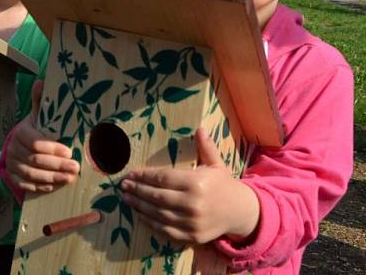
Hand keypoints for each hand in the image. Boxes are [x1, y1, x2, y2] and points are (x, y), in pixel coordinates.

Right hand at [4, 80, 79, 193]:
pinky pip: (25, 185)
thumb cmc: (33, 130)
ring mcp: (12, 164)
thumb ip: (40, 101)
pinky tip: (54, 186)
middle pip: (35, 160)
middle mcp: (13, 148)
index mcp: (21, 132)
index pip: (35, 143)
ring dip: (52, 177)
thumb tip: (40, 81)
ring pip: (31, 174)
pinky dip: (40, 186)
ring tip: (69, 178)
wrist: (15, 146)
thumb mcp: (37, 116)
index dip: (53, 148)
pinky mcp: (12, 177)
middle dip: (57, 164)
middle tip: (75, 167)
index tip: (69, 151)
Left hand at [120, 129, 259, 244]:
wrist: (241, 212)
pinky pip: (166, 230)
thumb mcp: (216, 164)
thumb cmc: (223, 185)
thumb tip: (199, 128)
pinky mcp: (191, 236)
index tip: (131, 173)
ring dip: (139, 206)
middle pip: (157, 196)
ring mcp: (191, 222)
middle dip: (137, 190)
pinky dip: (151, 223)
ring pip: (158, 214)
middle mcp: (192, 203)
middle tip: (123, 185)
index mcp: (196, 183)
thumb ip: (205, 147)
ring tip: (126, 198)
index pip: (163, 178)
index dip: (144, 175)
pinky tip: (140, 215)